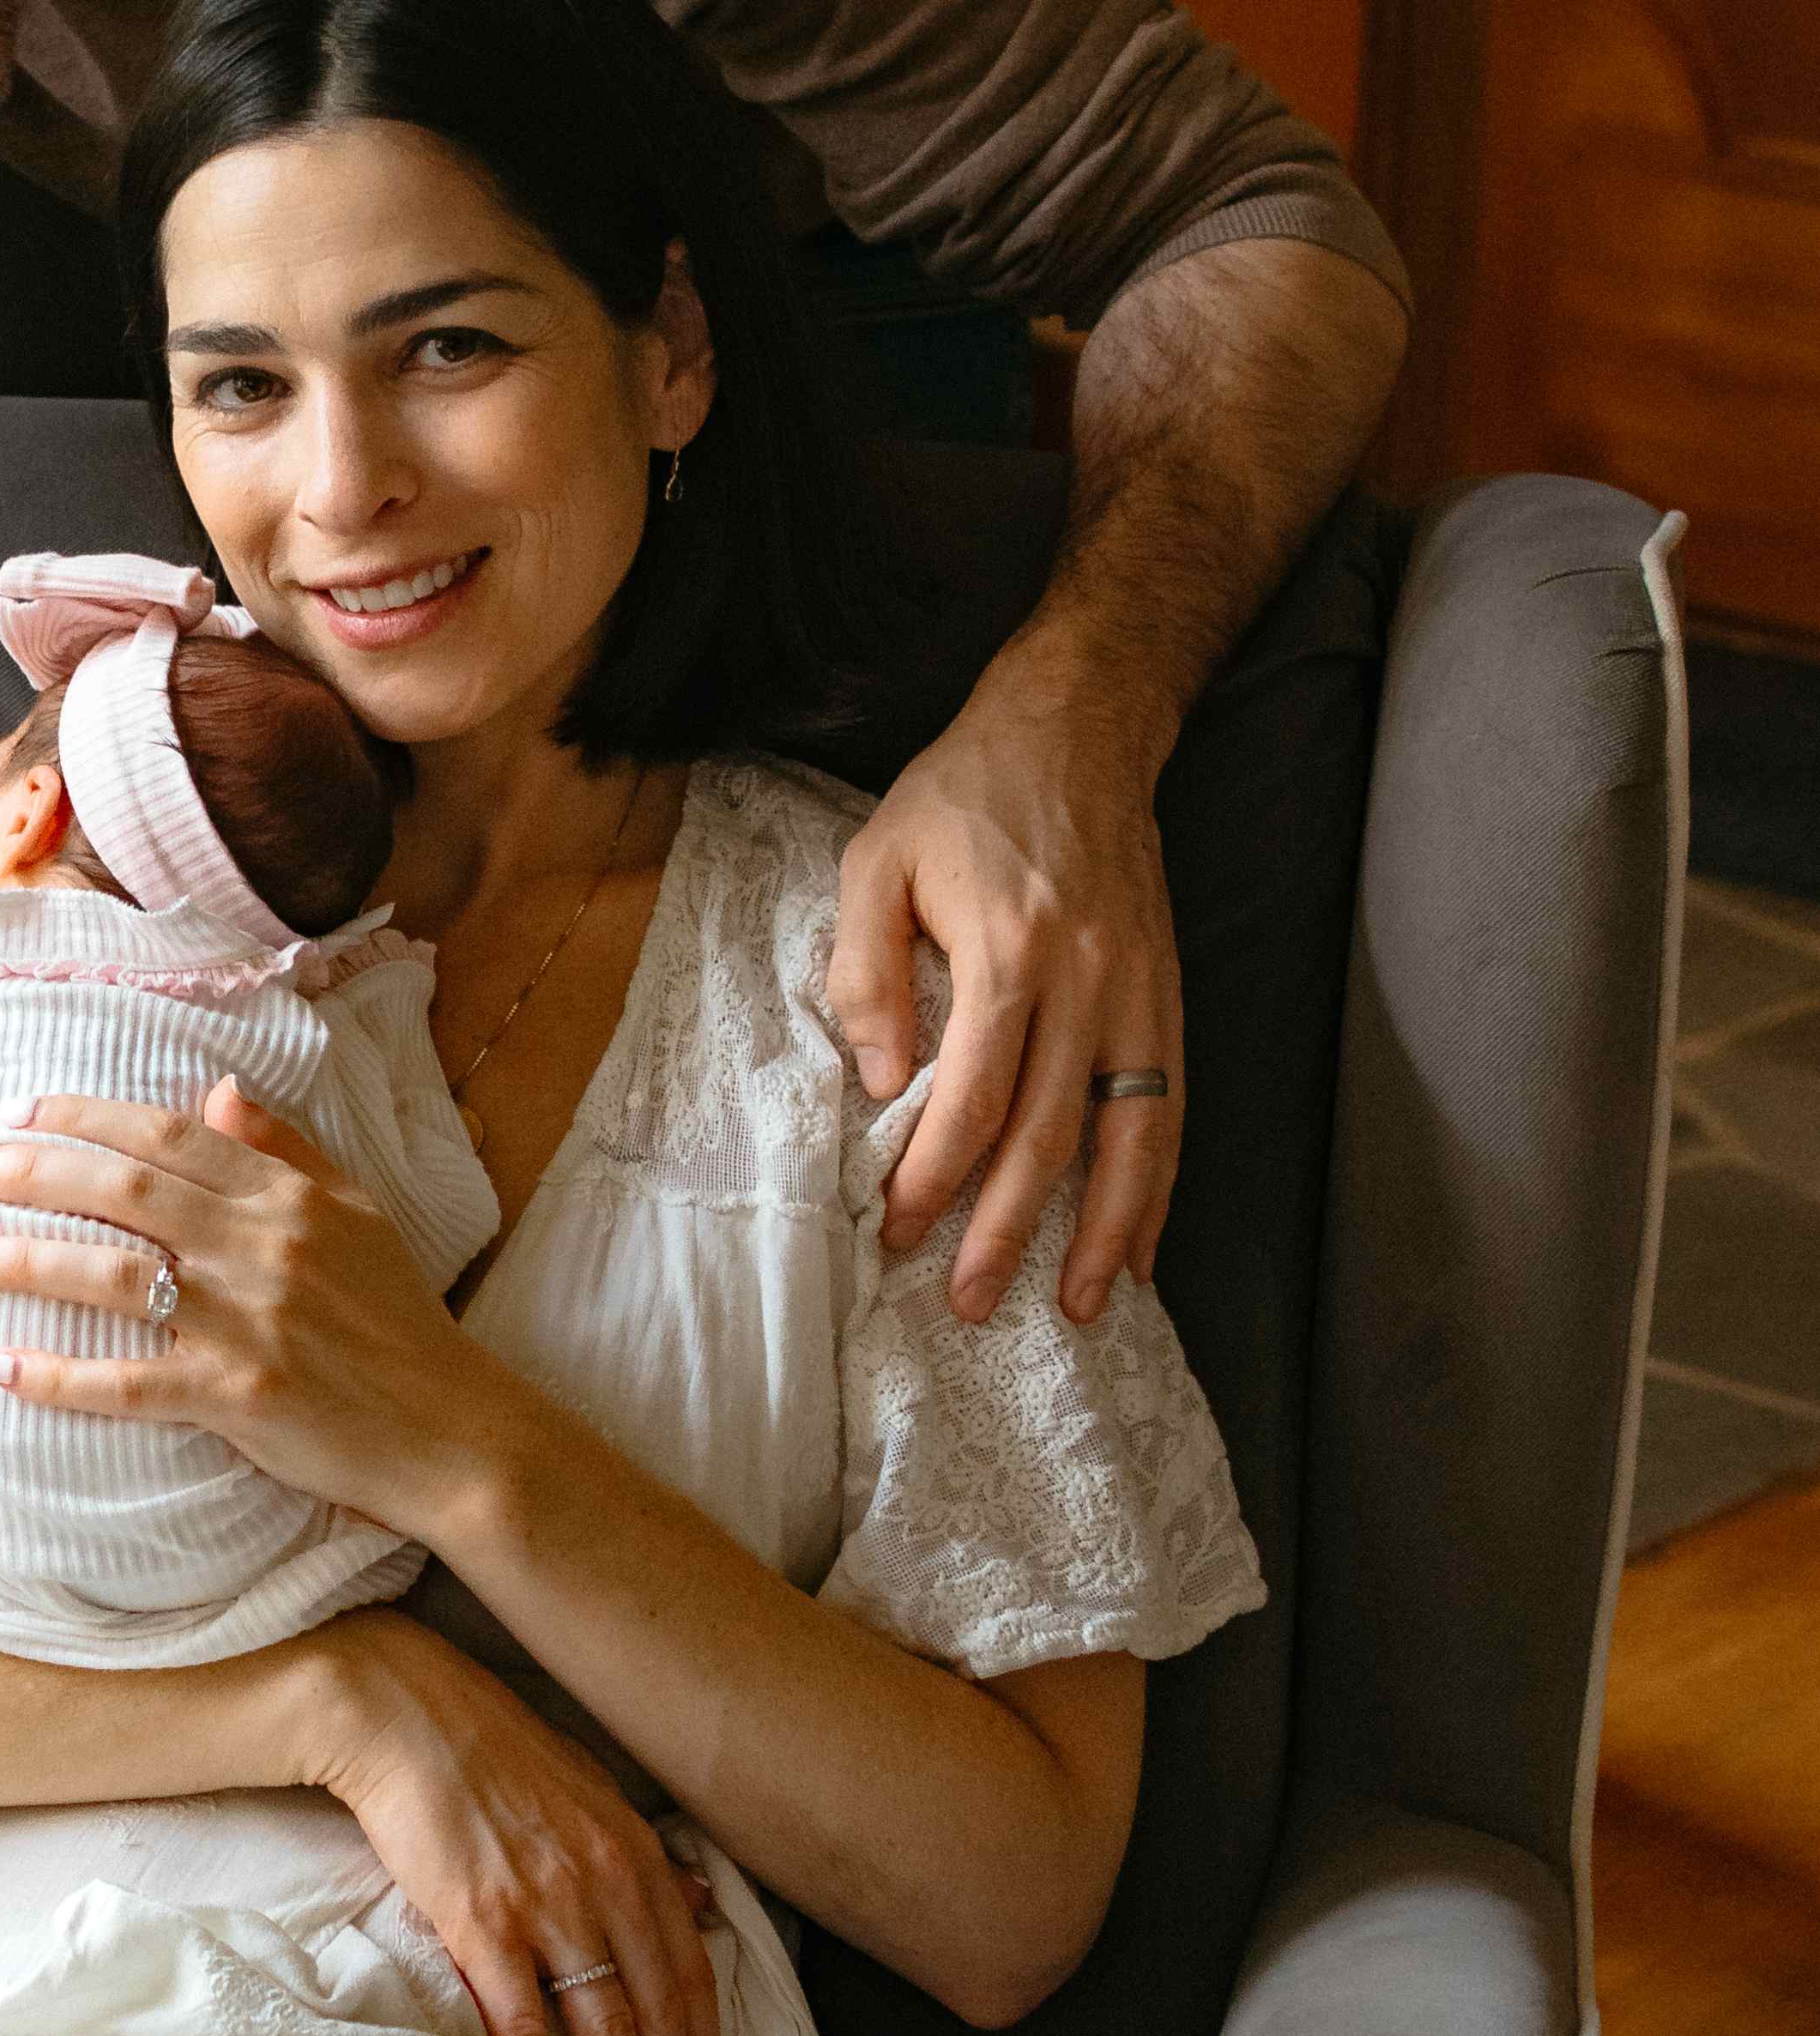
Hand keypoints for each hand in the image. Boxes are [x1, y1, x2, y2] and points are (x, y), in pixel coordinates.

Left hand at [0, 1078, 488, 1536]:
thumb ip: (286, 1149)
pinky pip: (127, 1384)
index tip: (16, 1112)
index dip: (84, 1117)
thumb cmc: (401, 1322)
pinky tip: (0, 1367)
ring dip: (25, 1261)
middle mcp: (265, 1247)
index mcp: (290, 1196)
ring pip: (114, 1278)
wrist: (452, 1432)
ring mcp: (249, 1323)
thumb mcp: (358, 1214)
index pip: (169, 1136)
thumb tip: (217, 1091)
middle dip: (33, 1170)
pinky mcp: (238, 1397)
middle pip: (125, 1190)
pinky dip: (59, 1377)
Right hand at [291, 1613, 727, 2035]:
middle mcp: (607, 1885)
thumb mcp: (591, 1791)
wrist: (399, 1712)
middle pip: (661, 2017)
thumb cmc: (489, 1750)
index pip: (692, 1977)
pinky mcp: (481, 1925)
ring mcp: (547, 1907)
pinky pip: (522, 2029)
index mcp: (636, 1855)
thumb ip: (647, 1856)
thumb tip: (704, 1899)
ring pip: (607, 2033)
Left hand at [827, 656, 1182, 1326]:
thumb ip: (866, 973)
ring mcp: (1140, 990)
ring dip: (1107, 1233)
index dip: (937, 1175)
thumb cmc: (962, 795)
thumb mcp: (875, 859)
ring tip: (1082, 1309)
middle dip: (1009, 1231)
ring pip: (1132, 1137)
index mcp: (1009, 949)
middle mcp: (1088, 980)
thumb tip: (883, 1082)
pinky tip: (1142, 1247)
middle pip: (1052, 1135)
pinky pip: (1169, 1107)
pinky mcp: (1168, 992)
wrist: (1077, 725)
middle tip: (971, 1304)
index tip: (901, 1233)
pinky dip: (1158, 1186)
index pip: (975, 1094)